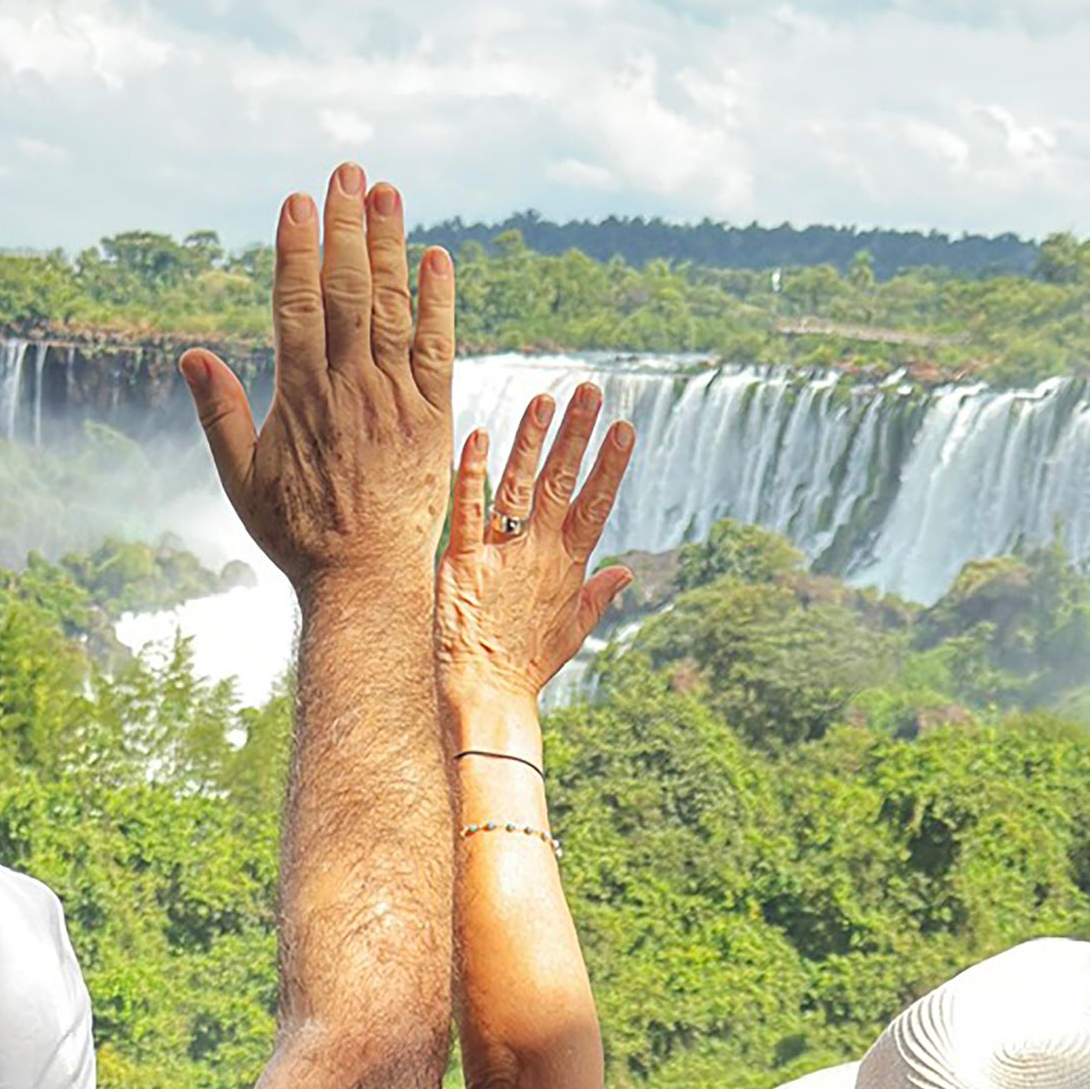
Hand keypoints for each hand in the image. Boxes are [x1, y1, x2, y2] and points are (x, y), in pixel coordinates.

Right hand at [181, 165, 451, 590]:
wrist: (365, 582)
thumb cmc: (298, 536)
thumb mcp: (240, 481)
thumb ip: (217, 413)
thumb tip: (190, 353)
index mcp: (300, 400)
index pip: (298, 307)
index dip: (299, 250)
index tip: (299, 202)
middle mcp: (350, 391)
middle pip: (348, 292)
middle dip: (347, 227)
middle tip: (348, 171)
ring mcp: (395, 402)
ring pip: (392, 309)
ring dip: (389, 246)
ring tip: (387, 192)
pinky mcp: (432, 418)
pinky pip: (436, 350)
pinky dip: (438, 304)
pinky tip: (436, 259)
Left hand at [439, 384, 635, 735]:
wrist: (487, 697)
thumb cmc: (526, 667)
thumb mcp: (572, 632)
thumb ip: (598, 596)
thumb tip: (626, 572)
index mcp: (567, 568)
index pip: (595, 504)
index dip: (610, 465)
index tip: (625, 427)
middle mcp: (539, 556)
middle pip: (564, 485)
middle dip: (578, 436)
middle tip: (589, 391)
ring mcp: (502, 557)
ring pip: (521, 488)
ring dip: (533, 443)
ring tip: (544, 400)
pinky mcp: (463, 564)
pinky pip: (469, 512)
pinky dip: (473, 475)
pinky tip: (478, 436)